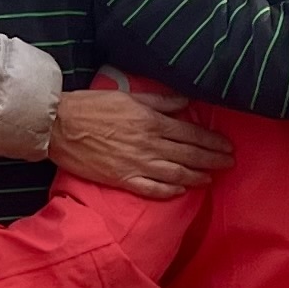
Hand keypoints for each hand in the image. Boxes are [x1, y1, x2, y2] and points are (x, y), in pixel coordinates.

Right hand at [47, 83, 231, 197]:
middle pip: (189, 155)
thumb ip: (159, 101)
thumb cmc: (91, 106)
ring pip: (176, 174)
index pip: (191, 134)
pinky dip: (170, 191)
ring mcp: (136, 165)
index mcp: (152, 122)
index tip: (226, 145)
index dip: (212, 141)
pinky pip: (152, 189)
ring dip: (198, 177)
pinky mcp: (122, 179)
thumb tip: (186, 102)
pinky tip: (182, 191)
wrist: (59, 126)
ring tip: (211, 178)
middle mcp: (149, 145)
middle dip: (213, 159)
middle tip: (229, 162)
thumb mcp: (128, 96)